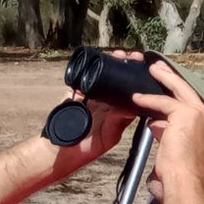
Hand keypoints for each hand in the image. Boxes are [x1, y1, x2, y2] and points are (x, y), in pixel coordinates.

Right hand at [45, 49, 141, 174]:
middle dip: (125, 66)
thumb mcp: (107, 136)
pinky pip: (83, 78)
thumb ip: (117, 122)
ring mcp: (92, 96)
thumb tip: (128, 108)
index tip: (143, 67)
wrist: (60, 149)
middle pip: (119, 80)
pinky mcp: (77, 93)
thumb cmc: (87, 147)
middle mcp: (107, 102)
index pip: (133, 92)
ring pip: (103, 76)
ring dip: (109, 64)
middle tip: (130, 56)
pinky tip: (95, 60)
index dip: (137, 79)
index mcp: (118, 111)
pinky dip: (88, 68)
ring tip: (115, 54)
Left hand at [130, 59, 203, 190]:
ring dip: (163, 78)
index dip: (180, 92)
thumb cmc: (182, 172)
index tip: (169, 85)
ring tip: (151, 70)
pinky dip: (149, 99)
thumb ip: (168, 132)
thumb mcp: (175, 146)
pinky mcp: (187, 115)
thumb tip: (156, 123)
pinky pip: (164, 102)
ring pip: (179, 89)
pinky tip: (137, 98)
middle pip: (189, 90)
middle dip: (173, 77)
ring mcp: (200, 114)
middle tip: (159, 67)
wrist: (186, 181)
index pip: (193, 102)